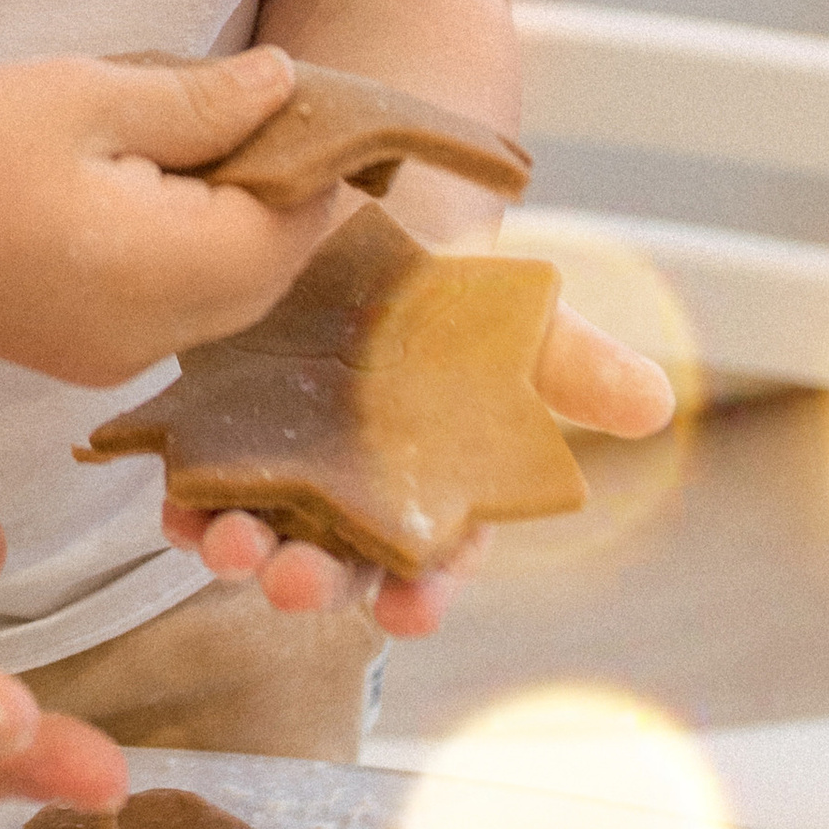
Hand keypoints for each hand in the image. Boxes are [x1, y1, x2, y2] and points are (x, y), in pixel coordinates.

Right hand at [0, 45, 329, 385]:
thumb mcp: (88, 95)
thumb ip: (200, 102)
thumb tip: (288, 87)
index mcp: (159, 273)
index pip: (290, 235)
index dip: (314, 170)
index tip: (310, 104)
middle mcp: (150, 339)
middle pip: (267, 279)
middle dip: (281, 204)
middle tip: (259, 115)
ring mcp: (114, 362)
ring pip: (225, 304)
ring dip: (236, 234)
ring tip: (201, 147)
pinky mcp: (82, 361)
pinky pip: (176, 317)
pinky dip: (190, 262)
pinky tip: (152, 198)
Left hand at [169, 293, 678, 635]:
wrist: (365, 217)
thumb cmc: (451, 291)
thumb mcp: (519, 321)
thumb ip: (579, 366)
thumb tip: (653, 401)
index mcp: (432, 490)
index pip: (434, 562)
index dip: (423, 592)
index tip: (410, 612)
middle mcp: (354, 495)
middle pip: (337, 561)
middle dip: (316, 583)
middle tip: (296, 584)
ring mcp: (285, 468)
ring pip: (263, 531)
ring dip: (241, 551)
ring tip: (226, 544)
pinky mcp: (223, 431)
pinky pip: (199, 484)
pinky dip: (185, 503)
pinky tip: (175, 506)